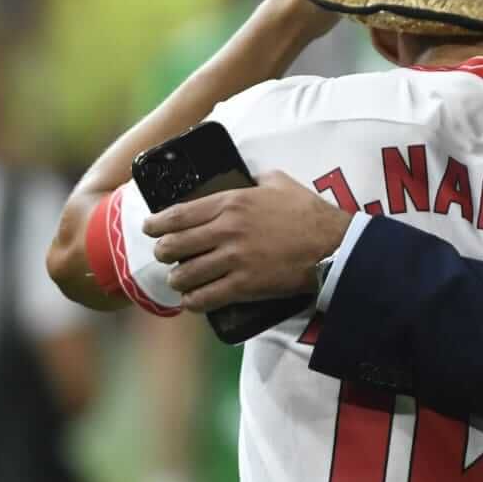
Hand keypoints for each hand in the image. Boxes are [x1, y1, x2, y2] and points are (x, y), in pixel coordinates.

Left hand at [144, 171, 351, 312]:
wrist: (333, 246)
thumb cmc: (309, 213)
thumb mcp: (280, 182)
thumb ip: (255, 180)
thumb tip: (246, 179)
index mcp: (231, 202)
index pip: (177, 215)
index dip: (156, 224)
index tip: (149, 228)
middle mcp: (226, 230)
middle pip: (174, 246)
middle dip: (163, 253)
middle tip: (166, 256)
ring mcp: (234, 260)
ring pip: (184, 275)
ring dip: (177, 279)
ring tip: (180, 280)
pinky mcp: (244, 286)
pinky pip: (204, 298)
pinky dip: (193, 301)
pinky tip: (192, 300)